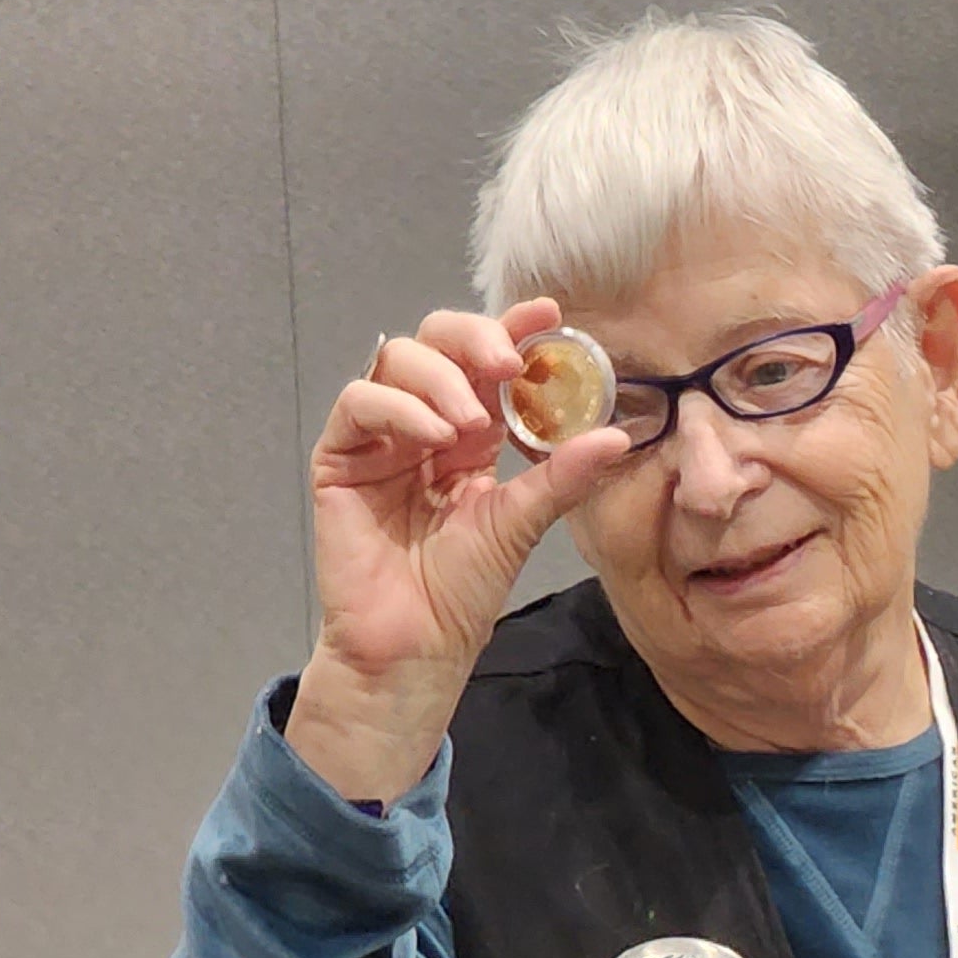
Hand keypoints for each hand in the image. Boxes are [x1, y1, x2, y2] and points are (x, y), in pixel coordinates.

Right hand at [286, 302, 630, 802]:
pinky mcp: (340, 456)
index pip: (487, 363)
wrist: (416, 643)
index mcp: (472, 435)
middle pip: (435, 341)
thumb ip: (561, 476)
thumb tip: (617, 435)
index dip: (513, 328)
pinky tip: (434, 438)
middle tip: (508, 363)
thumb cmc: (463, 590)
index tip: (549, 314)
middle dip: (473, 338)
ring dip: (439, 379)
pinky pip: (359, 402)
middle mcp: (424, 424)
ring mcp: (380, 437)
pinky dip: (398, 408)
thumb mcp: (522, 523)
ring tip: (471, 427)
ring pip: (396, 360)